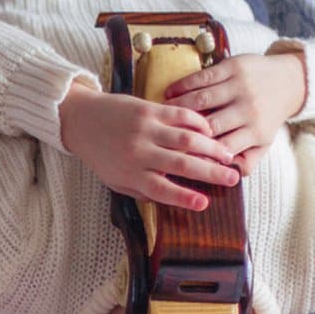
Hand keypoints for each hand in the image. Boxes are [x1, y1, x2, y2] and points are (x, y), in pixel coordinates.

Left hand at [58, 82, 239, 209]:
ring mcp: (144, 129)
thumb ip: (142, 190)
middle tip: (233, 178)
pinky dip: (198, 123)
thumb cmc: (101, 154)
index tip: (204, 204)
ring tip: (228, 155)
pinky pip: (179, 115)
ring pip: (185, 139)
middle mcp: (138, 152)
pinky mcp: (148, 109)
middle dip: (210, 173)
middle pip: (180, 165)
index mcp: (129, 174)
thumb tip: (172, 199)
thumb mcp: (115, 180)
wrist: (81, 119)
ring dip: (211, 148)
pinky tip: (211, 130)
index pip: (160, 190)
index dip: (183, 198)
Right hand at [164, 52, 305, 177]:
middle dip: (185, 132)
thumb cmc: (268, 116)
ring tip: (161, 115)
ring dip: (179, 107)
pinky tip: (169, 94)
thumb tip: (227, 177)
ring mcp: (241, 86)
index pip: (223, 148)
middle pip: (210, 125)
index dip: (200, 155)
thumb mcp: (264, 143)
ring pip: (202, 99)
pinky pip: (203, 77)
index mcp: (256, 132)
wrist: (288, 80)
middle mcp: (249, 109)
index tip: (179, 159)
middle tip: (162, 138)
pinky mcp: (233, 66)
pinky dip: (183, 85)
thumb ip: (247, 162)